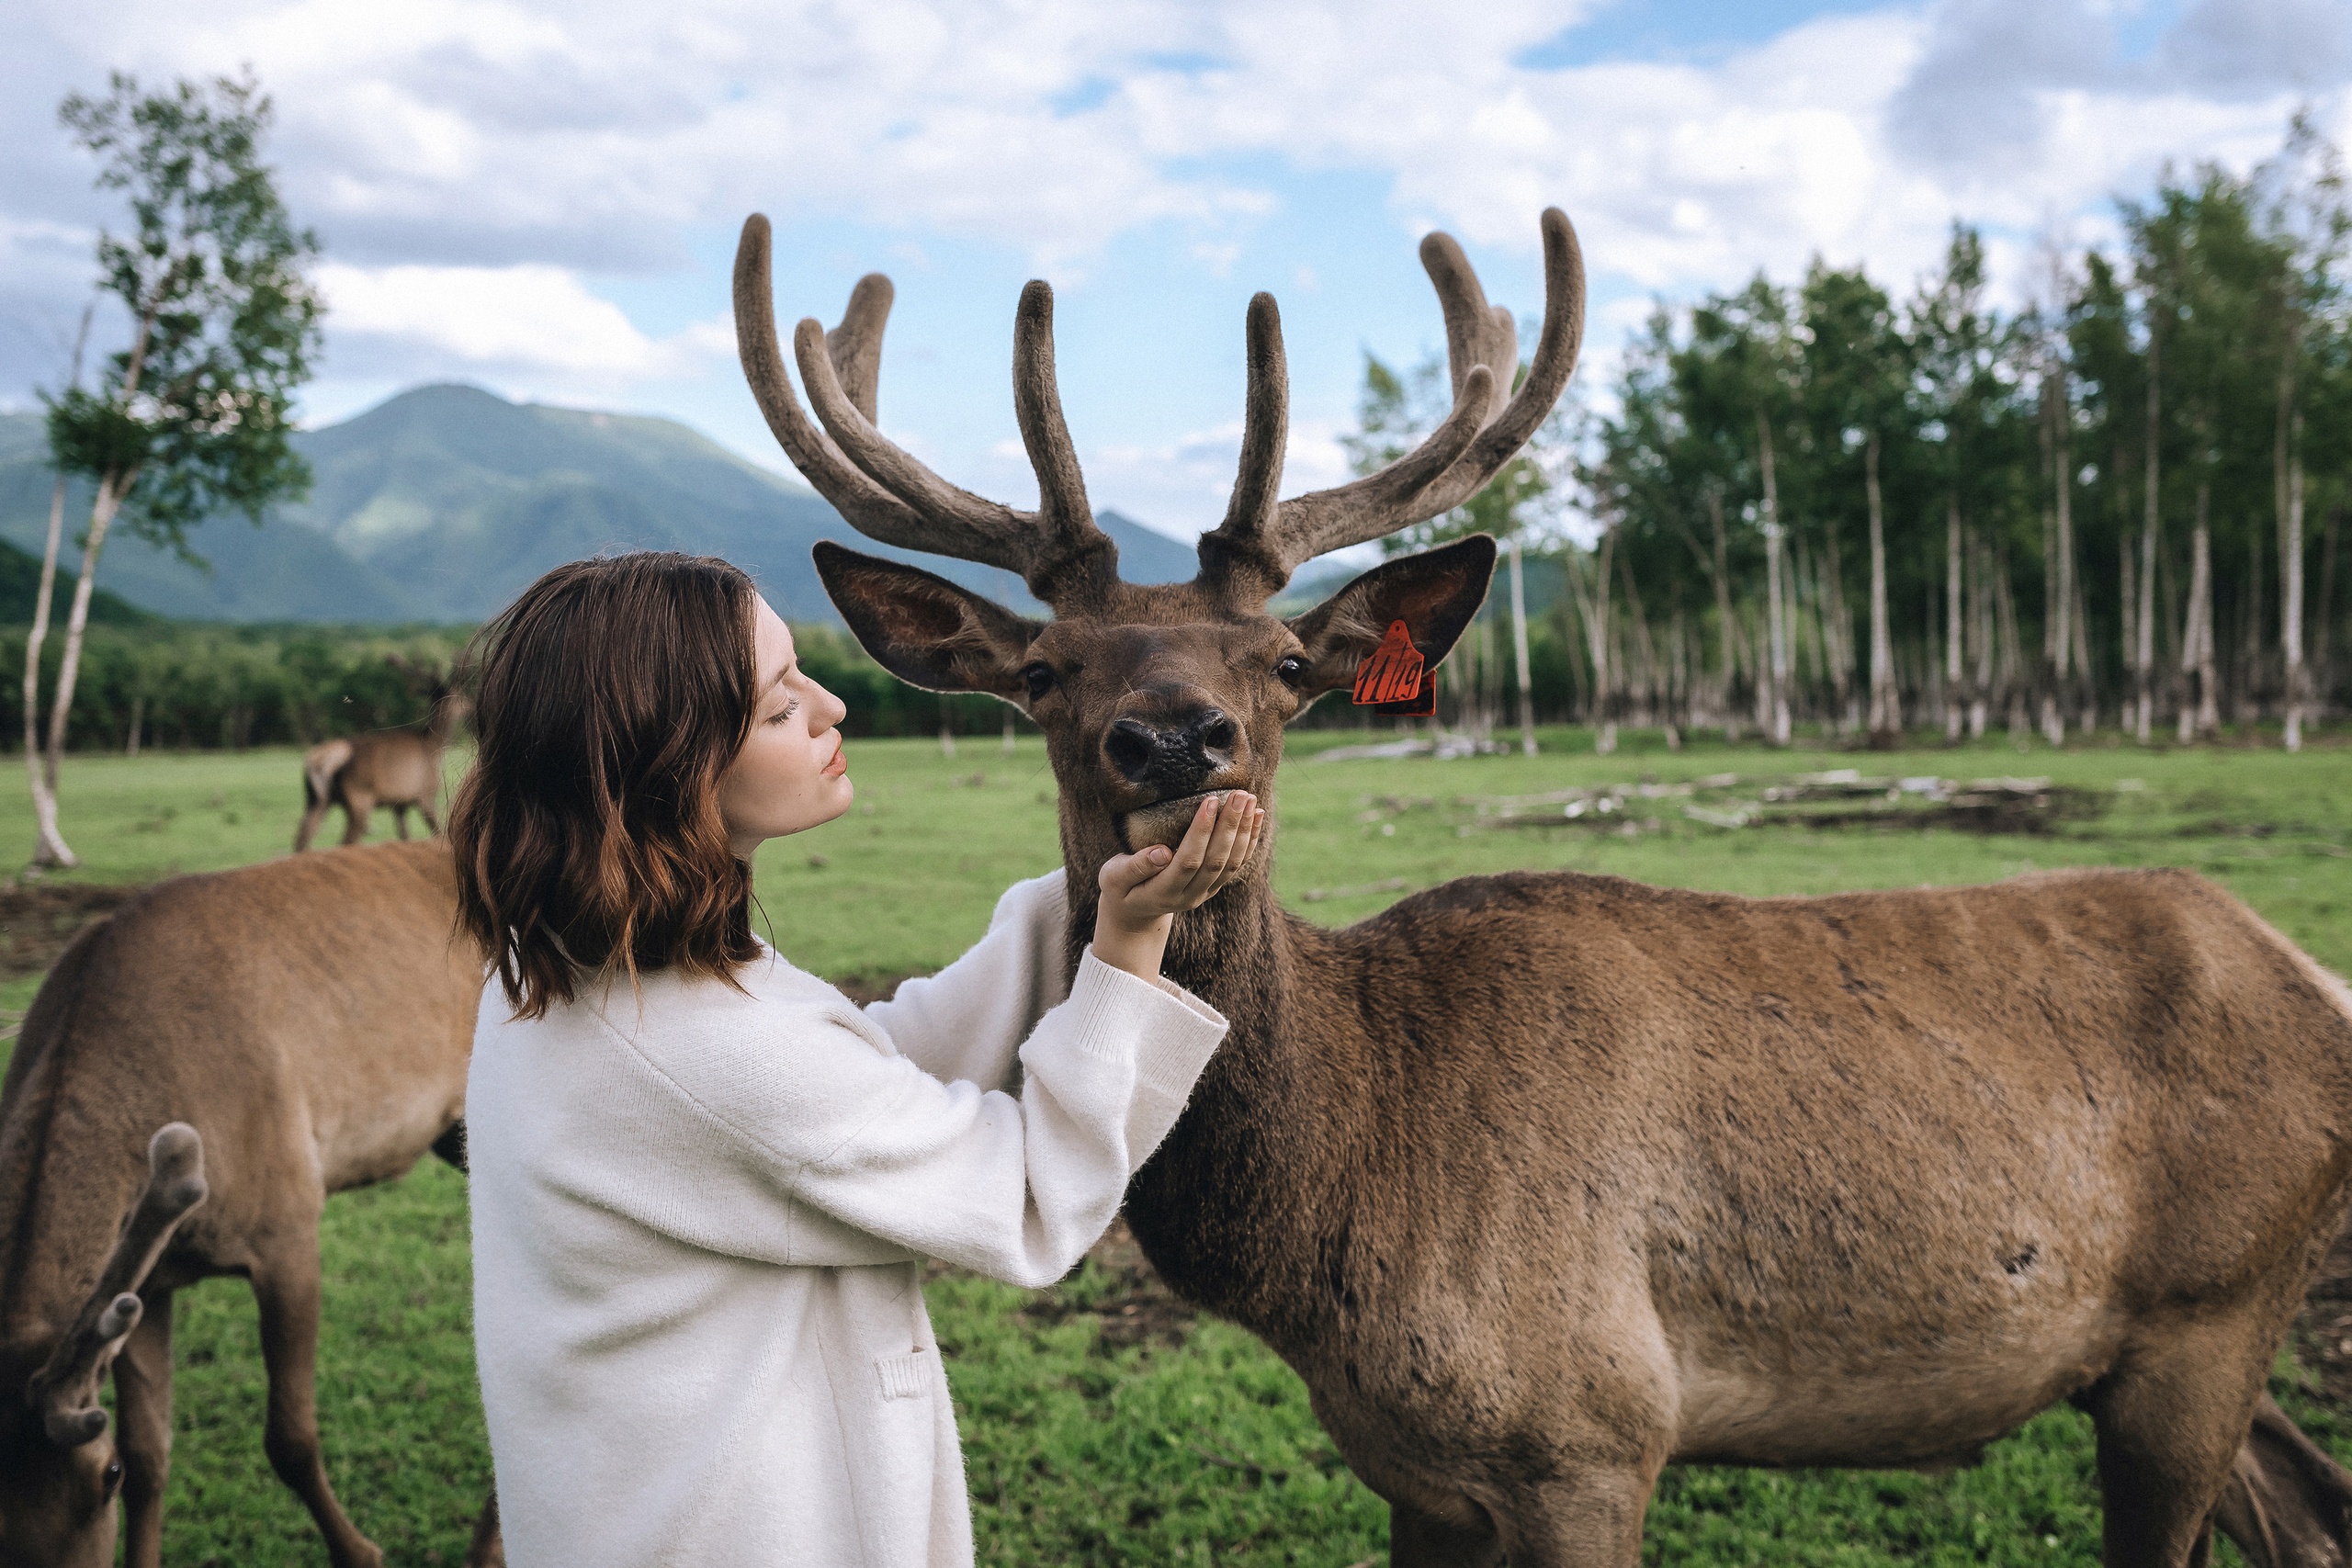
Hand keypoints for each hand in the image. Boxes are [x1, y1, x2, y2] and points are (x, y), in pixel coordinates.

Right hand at [1090, 791, 1264, 981]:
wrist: (1135, 914)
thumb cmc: (1120, 888)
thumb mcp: (1114, 878)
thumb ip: (1135, 867)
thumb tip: (1162, 852)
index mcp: (1163, 892)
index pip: (1188, 861)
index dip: (1201, 832)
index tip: (1209, 801)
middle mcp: (1190, 895)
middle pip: (1216, 861)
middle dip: (1230, 825)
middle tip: (1239, 794)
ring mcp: (1205, 892)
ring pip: (1232, 863)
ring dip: (1244, 830)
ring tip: (1250, 800)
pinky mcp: (1214, 886)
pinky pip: (1237, 863)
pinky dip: (1249, 839)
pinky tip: (1256, 816)